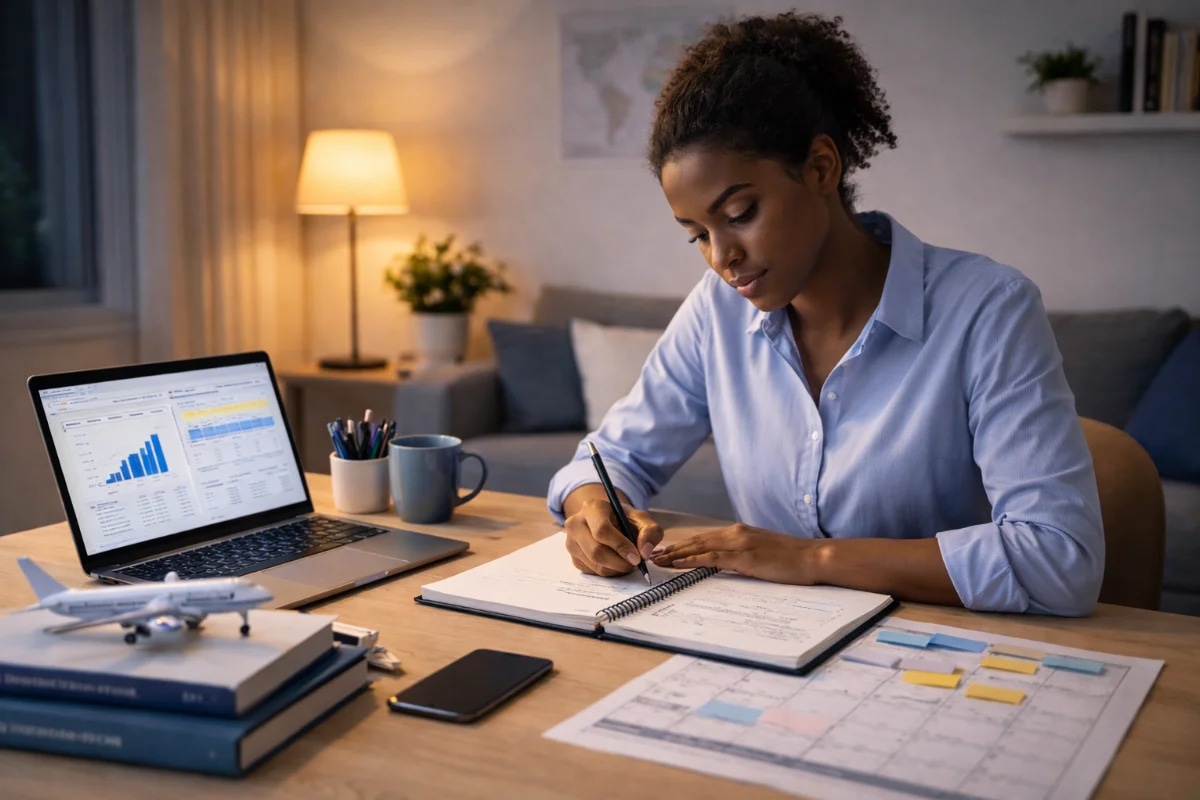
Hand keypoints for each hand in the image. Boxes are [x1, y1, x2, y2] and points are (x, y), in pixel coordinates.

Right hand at [564, 497, 662, 576]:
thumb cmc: (623, 519)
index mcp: (592, 508)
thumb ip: (649, 531)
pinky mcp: (573, 558)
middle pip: (596, 551)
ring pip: (595, 565)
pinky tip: (616, 562)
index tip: (637, 558)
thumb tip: (645, 552)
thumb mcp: (640, 518)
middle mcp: (576, 524)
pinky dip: (609, 572)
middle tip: (635, 564)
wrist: (605, 521)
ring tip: (628, 561)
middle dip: (620, 562)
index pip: (602, 530)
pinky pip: (593, 572)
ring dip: (617, 569)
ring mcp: (571, 542)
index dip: (621, 546)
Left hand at [651, 523, 825, 584]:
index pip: (704, 538)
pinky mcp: (745, 557)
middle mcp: (736, 533)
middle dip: (674, 548)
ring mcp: (740, 543)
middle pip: (697, 540)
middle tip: (653, 555)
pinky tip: (679, 564)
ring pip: (700, 547)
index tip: (666, 551)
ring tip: (659, 560)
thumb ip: (742, 555)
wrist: (813, 557)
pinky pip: (712, 558)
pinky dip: (693, 560)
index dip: (683, 545)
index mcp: (739, 532)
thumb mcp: (761, 554)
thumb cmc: (791, 559)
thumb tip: (725, 565)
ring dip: (677, 554)